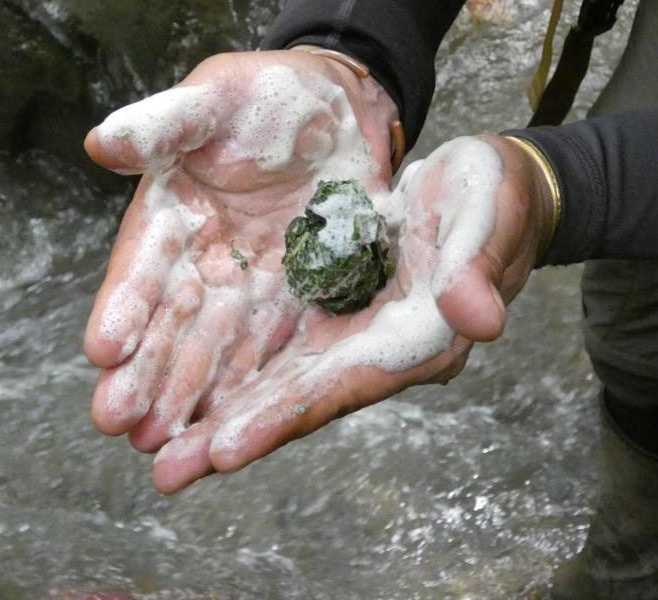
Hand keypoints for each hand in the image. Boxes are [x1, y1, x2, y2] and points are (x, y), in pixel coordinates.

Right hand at [83, 50, 397, 453]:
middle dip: (145, 374)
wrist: (338, 112)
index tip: (103, 349)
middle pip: (170, 323)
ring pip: (214, 351)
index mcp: (172, 213)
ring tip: (162, 448)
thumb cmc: (266, 98)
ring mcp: (248, 288)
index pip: (142, 264)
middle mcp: (202, 262)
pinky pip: (271, 351)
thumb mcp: (215, 98)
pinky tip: (227, 433)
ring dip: (188, 399)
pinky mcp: (295, 302)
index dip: (123, 304)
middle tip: (119, 423)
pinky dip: (249, 390)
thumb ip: (163, 123)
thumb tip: (102, 141)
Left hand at [148, 135, 552, 492]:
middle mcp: (378, 349)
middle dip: (236, 434)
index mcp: (418, 339)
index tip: (225, 450)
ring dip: (225, 411)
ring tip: (163, 448)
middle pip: (300, 400)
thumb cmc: (494, 198)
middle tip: (169, 472)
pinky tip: (193, 385)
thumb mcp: (489, 216)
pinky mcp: (333, 308)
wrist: (484, 186)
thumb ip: (479, 268)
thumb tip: (478, 320)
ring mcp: (352, 332)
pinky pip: (278, 344)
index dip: (284, 417)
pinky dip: (238, 368)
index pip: (344, 387)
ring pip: (281, 380)